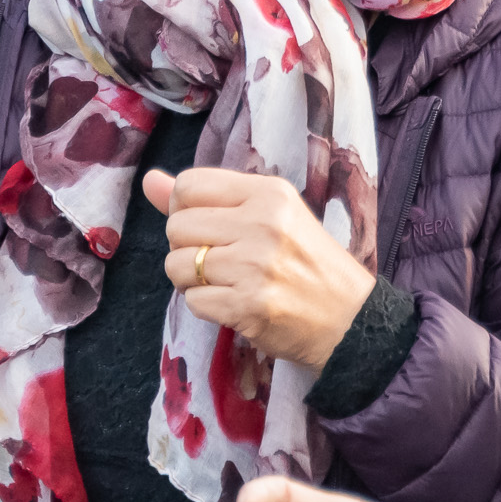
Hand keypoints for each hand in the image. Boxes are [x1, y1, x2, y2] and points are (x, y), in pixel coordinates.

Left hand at [146, 168, 377, 372]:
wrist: (352, 321)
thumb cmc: (308, 264)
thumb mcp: (270, 217)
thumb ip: (207, 198)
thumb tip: (149, 180)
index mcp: (269, 193)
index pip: (189, 184)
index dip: (183, 207)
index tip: (206, 226)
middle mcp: (261, 223)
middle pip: (177, 226)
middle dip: (187, 247)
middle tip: (219, 260)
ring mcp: (254, 266)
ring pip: (178, 265)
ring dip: (192, 280)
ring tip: (225, 283)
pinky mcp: (247, 306)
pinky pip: (192, 301)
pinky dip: (205, 306)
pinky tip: (233, 304)